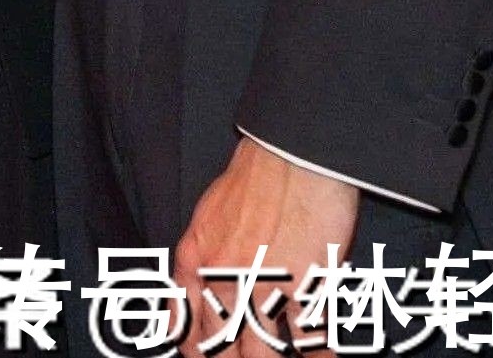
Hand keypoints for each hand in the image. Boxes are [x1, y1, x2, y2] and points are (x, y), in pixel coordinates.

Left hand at [173, 136, 358, 347]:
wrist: (291, 155)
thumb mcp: (208, 217)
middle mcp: (222, 279)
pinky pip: (309, 339)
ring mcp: (262, 286)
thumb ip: (198, 257)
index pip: (183, 326)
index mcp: (196, 260)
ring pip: (261, 351)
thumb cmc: (256, 179)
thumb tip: (190, 290)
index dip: (195, 353)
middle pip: (221, 347)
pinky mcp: (303, 285)